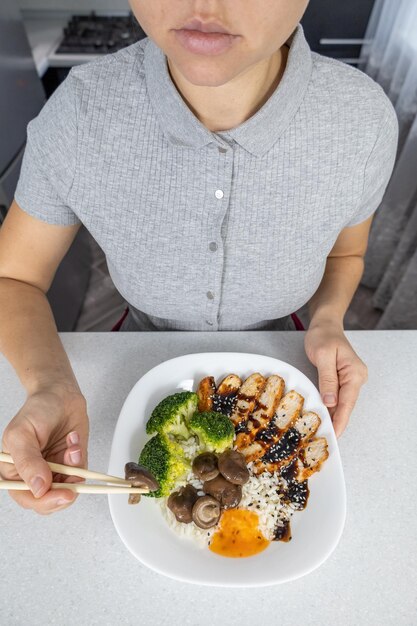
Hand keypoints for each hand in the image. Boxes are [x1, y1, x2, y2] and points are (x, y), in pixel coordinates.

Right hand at [1, 385, 88, 513]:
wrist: (60, 394)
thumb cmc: (37, 410)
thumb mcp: (22, 434)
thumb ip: (28, 463)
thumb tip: (38, 488)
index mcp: (14, 472)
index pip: (27, 498)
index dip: (45, 501)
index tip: (63, 494)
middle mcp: (33, 475)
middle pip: (48, 502)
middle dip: (64, 489)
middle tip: (74, 474)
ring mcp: (54, 472)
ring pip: (67, 490)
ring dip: (74, 469)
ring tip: (71, 446)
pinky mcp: (71, 466)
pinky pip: (79, 474)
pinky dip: (80, 459)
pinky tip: (74, 442)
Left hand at [304, 320, 367, 436]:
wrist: (325, 324)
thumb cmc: (323, 336)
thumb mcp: (322, 356)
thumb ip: (327, 379)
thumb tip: (331, 402)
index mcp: (354, 373)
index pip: (347, 402)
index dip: (341, 420)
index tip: (335, 435)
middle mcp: (356, 377)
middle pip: (346, 405)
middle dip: (337, 422)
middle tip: (326, 439)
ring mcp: (351, 379)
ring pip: (342, 403)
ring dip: (334, 416)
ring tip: (323, 432)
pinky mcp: (344, 379)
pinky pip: (338, 396)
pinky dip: (332, 407)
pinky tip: (324, 417)